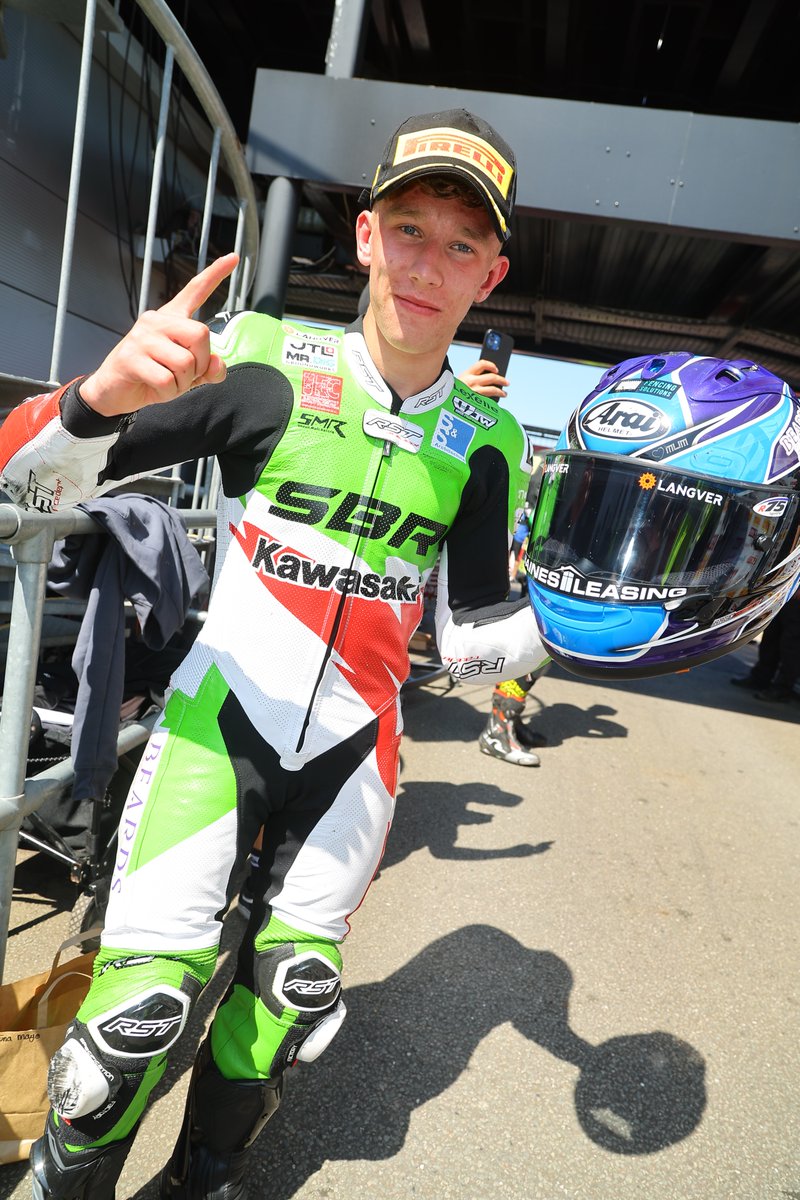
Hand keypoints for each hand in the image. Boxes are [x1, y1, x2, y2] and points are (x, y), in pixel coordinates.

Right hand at [79, 253, 238, 416]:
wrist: (114, 391)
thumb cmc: (152, 377)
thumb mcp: (186, 375)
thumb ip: (207, 369)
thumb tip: (218, 363)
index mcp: (171, 319)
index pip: (194, 291)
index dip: (215, 275)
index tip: (233, 258)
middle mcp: (156, 321)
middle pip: (200, 334)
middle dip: (200, 362)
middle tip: (184, 374)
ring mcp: (142, 337)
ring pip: (184, 362)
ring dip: (182, 382)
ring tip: (166, 381)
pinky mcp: (131, 358)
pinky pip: (166, 380)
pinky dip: (168, 392)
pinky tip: (155, 388)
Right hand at [458, 359, 508, 398]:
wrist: (442, 404)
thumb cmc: (454, 393)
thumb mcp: (460, 381)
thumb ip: (472, 378)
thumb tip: (491, 378)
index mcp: (466, 373)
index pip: (482, 364)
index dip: (491, 365)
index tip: (497, 369)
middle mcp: (470, 381)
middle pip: (491, 377)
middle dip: (501, 379)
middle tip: (507, 382)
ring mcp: (473, 393)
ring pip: (492, 389)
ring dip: (501, 391)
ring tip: (504, 394)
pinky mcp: (474, 403)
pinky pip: (488, 400)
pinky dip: (494, 400)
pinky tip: (496, 402)